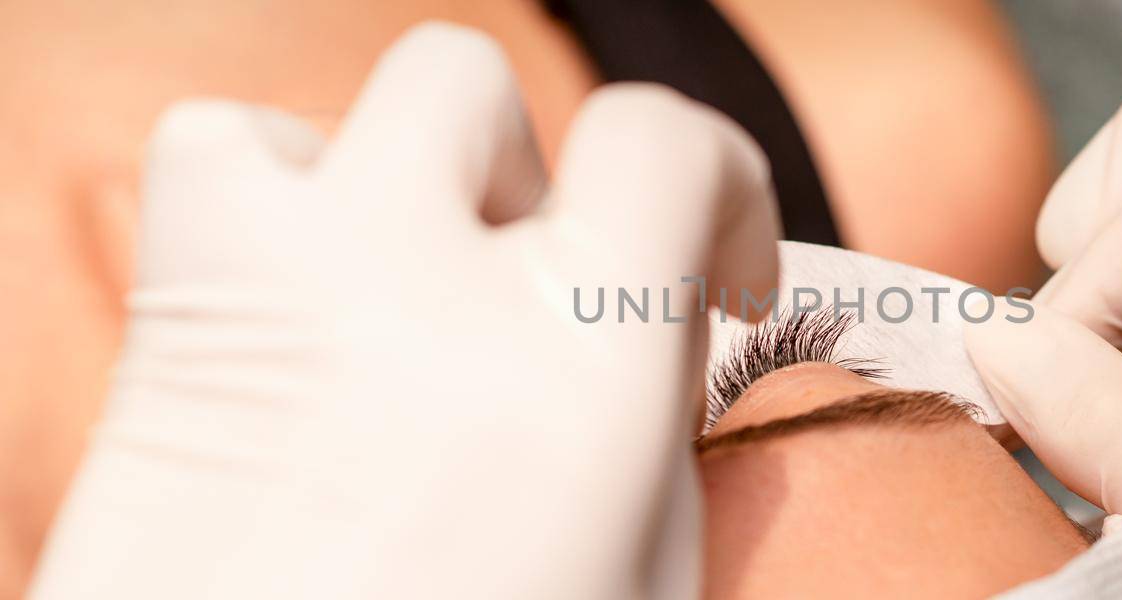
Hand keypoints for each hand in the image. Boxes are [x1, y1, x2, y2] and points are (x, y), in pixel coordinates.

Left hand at [30, 23, 778, 598]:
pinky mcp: (182, 314)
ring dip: (412, 171)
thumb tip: (667, 301)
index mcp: (576, 366)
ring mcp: (284, 284)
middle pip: (481, 90)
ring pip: (355, 100)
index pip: (666, 141)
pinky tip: (321, 292)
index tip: (721, 272)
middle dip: (536, 176)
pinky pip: (225, 150)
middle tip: (545, 287)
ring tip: (422, 286)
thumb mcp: (642, 569)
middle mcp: (421, 287)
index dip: (722, 185)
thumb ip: (658, 406)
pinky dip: (284, 190)